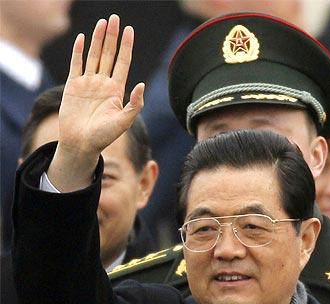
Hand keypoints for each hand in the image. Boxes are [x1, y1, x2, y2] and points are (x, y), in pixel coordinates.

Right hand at [48, 15, 143, 190]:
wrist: (81, 144)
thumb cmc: (104, 137)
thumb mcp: (124, 122)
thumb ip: (134, 104)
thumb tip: (142, 84)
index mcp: (116, 90)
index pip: (123, 63)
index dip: (126, 47)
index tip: (129, 30)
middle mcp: (103, 84)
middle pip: (109, 55)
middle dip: (112, 37)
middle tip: (114, 18)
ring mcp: (88, 84)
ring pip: (93, 56)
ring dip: (97, 39)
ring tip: (102, 23)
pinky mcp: (72, 86)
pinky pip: (76, 65)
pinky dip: (78, 52)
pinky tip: (81, 38)